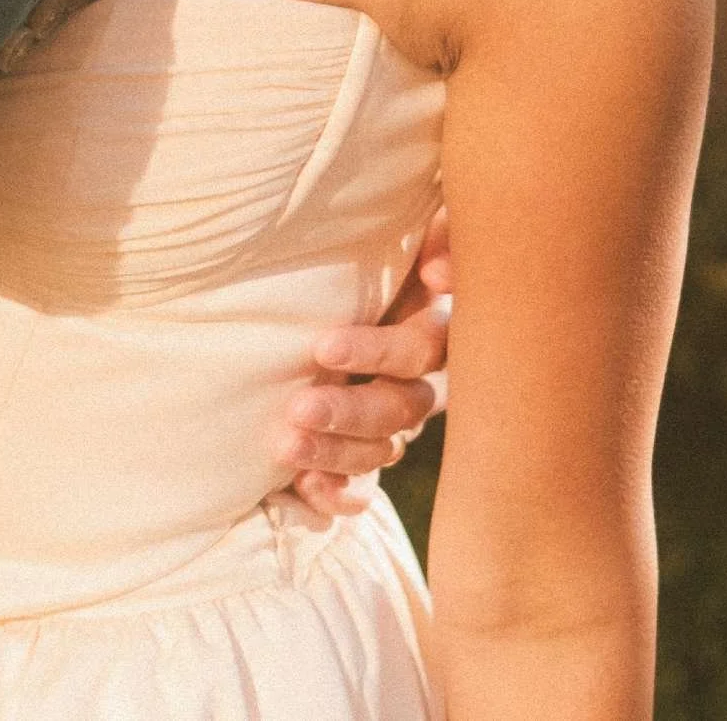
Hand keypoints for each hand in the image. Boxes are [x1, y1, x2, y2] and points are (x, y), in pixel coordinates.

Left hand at [276, 209, 451, 517]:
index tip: (321, 346)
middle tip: (298, 408)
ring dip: (336, 453)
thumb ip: (441, 237)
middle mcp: (423, 377)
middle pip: (399, 408)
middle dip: (348, 411)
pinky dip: (340, 492)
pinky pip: (366, 483)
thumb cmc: (380, 245)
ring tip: (285, 447)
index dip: (378, 353)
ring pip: (382, 449)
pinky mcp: (370, 446)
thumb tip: (439, 275)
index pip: (418, 349)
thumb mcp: (409, 233)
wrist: (343, 274)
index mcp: (433, 325)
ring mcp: (398, 418)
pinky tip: (312, 492)